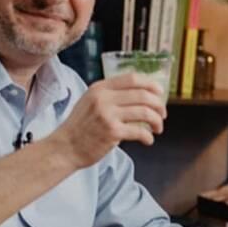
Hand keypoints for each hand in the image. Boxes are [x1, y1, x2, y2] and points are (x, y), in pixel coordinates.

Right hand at [51, 74, 166, 168]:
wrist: (65, 148)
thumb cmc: (81, 127)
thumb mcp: (91, 102)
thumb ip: (111, 95)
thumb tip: (142, 94)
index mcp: (100, 88)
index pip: (132, 78)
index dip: (151, 85)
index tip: (160, 94)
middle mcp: (103, 98)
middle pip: (143, 95)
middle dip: (158, 106)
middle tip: (162, 115)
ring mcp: (107, 115)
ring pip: (145, 112)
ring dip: (157, 121)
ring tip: (157, 129)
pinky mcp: (112, 132)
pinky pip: (140, 131)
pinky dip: (148, 137)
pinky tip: (148, 141)